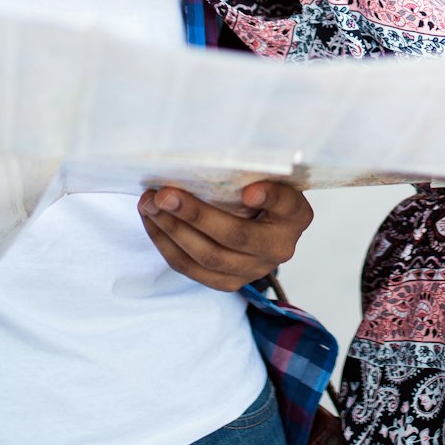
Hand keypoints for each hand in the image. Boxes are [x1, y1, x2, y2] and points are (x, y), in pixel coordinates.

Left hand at [139, 181, 313, 292]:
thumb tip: (222, 162)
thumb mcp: (268, 175)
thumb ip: (254, 168)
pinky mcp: (228, 283)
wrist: (263, 224)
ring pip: (207, 257)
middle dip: (194, 215)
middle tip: (164, 194)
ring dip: (172, 231)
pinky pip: (191, 269)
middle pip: (235, 236)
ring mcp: (253, 270)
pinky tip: (152, 221)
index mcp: (295, 216)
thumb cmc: (261, 188)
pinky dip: (166, 245)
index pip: (286, 204)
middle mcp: (279, 248)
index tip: (249, 191)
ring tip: (149, 205)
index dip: (269, 197)